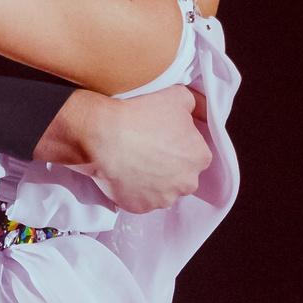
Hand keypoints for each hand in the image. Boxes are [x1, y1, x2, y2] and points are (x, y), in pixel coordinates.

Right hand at [36, 86, 210, 213]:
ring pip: (162, 190)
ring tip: (134, 161)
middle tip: (148, 149)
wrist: (103, 134)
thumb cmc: (141, 113)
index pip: (195, 152)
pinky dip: (135, 190)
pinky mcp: (141, 208)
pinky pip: (141, 199)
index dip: (179, 143)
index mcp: (200, 157)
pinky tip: (124, 173)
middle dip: (169, 165)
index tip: (162, 136)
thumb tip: (198, 113)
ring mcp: (163, 199)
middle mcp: (187, 183)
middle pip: (181, 175)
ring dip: (153, 180)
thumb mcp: (178, 95)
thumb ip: (196, 105)